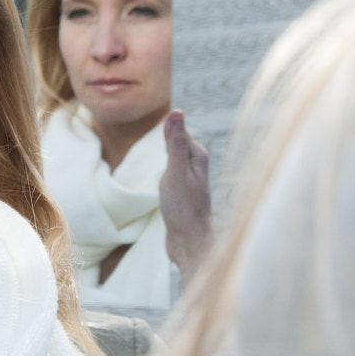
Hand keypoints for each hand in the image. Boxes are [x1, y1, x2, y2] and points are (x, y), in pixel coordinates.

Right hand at [160, 109, 212, 281]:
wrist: (189, 244)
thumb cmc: (183, 209)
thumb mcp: (174, 172)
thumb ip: (174, 143)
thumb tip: (176, 111)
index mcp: (198, 156)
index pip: (179, 131)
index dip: (166, 133)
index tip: (158, 137)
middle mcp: (197, 166)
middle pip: (177, 144)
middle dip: (166, 144)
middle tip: (156, 147)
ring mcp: (191, 180)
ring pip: (174, 160)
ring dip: (165, 161)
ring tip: (160, 168)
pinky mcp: (184, 194)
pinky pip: (172, 176)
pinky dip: (165, 176)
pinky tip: (163, 186)